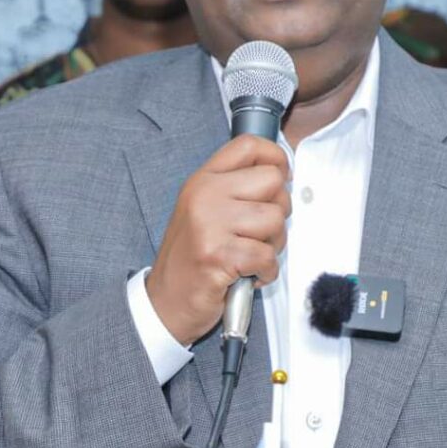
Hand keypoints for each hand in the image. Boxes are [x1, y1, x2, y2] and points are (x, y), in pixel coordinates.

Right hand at [146, 135, 290, 344]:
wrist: (165, 301)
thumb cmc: (191, 257)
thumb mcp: (204, 210)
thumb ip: (235, 188)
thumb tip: (280, 175)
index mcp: (203, 180)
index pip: (248, 145)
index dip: (275, 157)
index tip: (281, 177)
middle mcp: (205, 195)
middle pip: (272, 181)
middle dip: (278, 209)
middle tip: (260, 231)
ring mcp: (210, 224)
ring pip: (275, 219)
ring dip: (273, 244)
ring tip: (251, 255)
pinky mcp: (219, 255)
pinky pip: (267, 255)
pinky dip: (266, 271)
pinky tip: (248, 274)